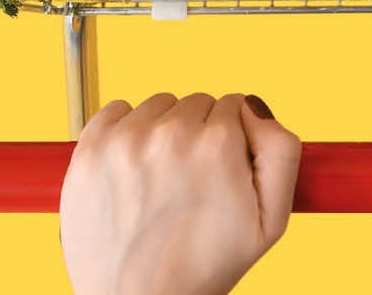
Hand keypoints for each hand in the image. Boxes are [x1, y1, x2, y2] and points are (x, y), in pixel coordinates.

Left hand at [60, 91, 300, 294]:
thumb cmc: (203, 268)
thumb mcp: (270, 221)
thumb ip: (281, 149)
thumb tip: (253, 105)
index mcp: (216, 146)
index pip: (234, 105)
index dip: (232, 140)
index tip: (219, 172)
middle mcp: (169, 135)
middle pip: (196, 103)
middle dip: (198, 134)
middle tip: (190, 184)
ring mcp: (125, 141)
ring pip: (159, 106)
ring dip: (163, 132)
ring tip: (160, 183)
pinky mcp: (90, 150)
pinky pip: (116, 109)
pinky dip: (125, 130)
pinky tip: (133, 170)